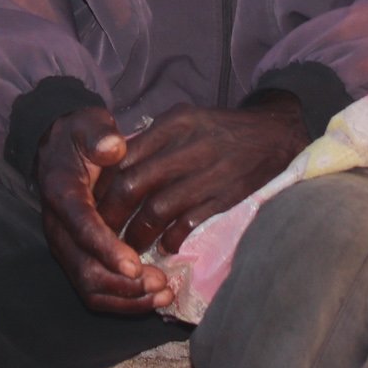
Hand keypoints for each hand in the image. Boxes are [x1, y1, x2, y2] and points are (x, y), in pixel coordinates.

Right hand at [38, 107, 174, 313]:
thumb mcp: (89, 124)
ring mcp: (66, 246)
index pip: (81, 227)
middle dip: (122, 283)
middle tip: (160, 282)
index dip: (106, 249)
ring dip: (126, 298)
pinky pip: (96, 288)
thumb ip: (100, 135)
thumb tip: (113, 147)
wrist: (61, 147)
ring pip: (89, 286)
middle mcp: (58, 227)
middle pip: (84, 269)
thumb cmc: (81, 136)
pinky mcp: (77, 257)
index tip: (134, 266)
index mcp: (61, 193)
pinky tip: (153, 296)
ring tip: (163, 293)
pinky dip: (124, 299)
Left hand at [94, 99, 310, 254]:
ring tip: (129, 247)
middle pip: (133, 185)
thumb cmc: (221, 130)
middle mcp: (188, 146)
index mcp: (174, 124)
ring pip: (157, 210)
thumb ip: (153, 139)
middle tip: (102, 232)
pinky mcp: (226, 196)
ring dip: (138, 234)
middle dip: (112, 215)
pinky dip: (172, 239)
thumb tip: (114, 164)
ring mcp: (208, 173)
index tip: (93, 204)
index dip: (104, 185)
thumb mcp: (186, 120)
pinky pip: (188, 223)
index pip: (124, 156)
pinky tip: (165, 246)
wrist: (274, 135)